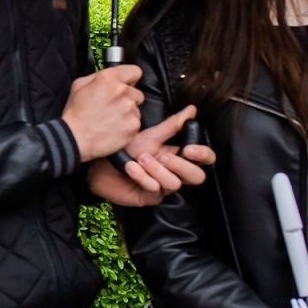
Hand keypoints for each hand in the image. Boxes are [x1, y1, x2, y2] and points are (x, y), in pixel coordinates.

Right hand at [62, 65, 143, 161]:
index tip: (125, 86)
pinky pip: (136, 123)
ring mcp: (130, 108)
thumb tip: (113, 76)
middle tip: (112, 108)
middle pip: (137, 93)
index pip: (135, 72)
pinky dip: (127, 126)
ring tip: (111, 120)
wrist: (74, 138)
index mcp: (109, 78)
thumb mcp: (78, 85)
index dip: (130, 80)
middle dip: (128, 99)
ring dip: (127, 113)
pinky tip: (114, 129)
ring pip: (136, 109)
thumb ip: (98, 77)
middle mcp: (122, 91)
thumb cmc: (75, 113)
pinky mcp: (134, 125)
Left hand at [85, 105, 216, 206]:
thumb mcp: (150, 135)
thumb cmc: (126, 149)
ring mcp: (164, 187)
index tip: (188, 149)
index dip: (203, 155)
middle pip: (198, 177)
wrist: (102, 164)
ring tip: (140, 159)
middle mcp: (175, 173)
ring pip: (175, 184)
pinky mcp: (150, 197)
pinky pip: (155, 190)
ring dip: (156, 169)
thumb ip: (172, 125)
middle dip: (181, 166)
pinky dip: (142, 177)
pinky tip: (130, 168)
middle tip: (163, 156)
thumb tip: (192, 109)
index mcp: (179, 157)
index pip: (205, 159)